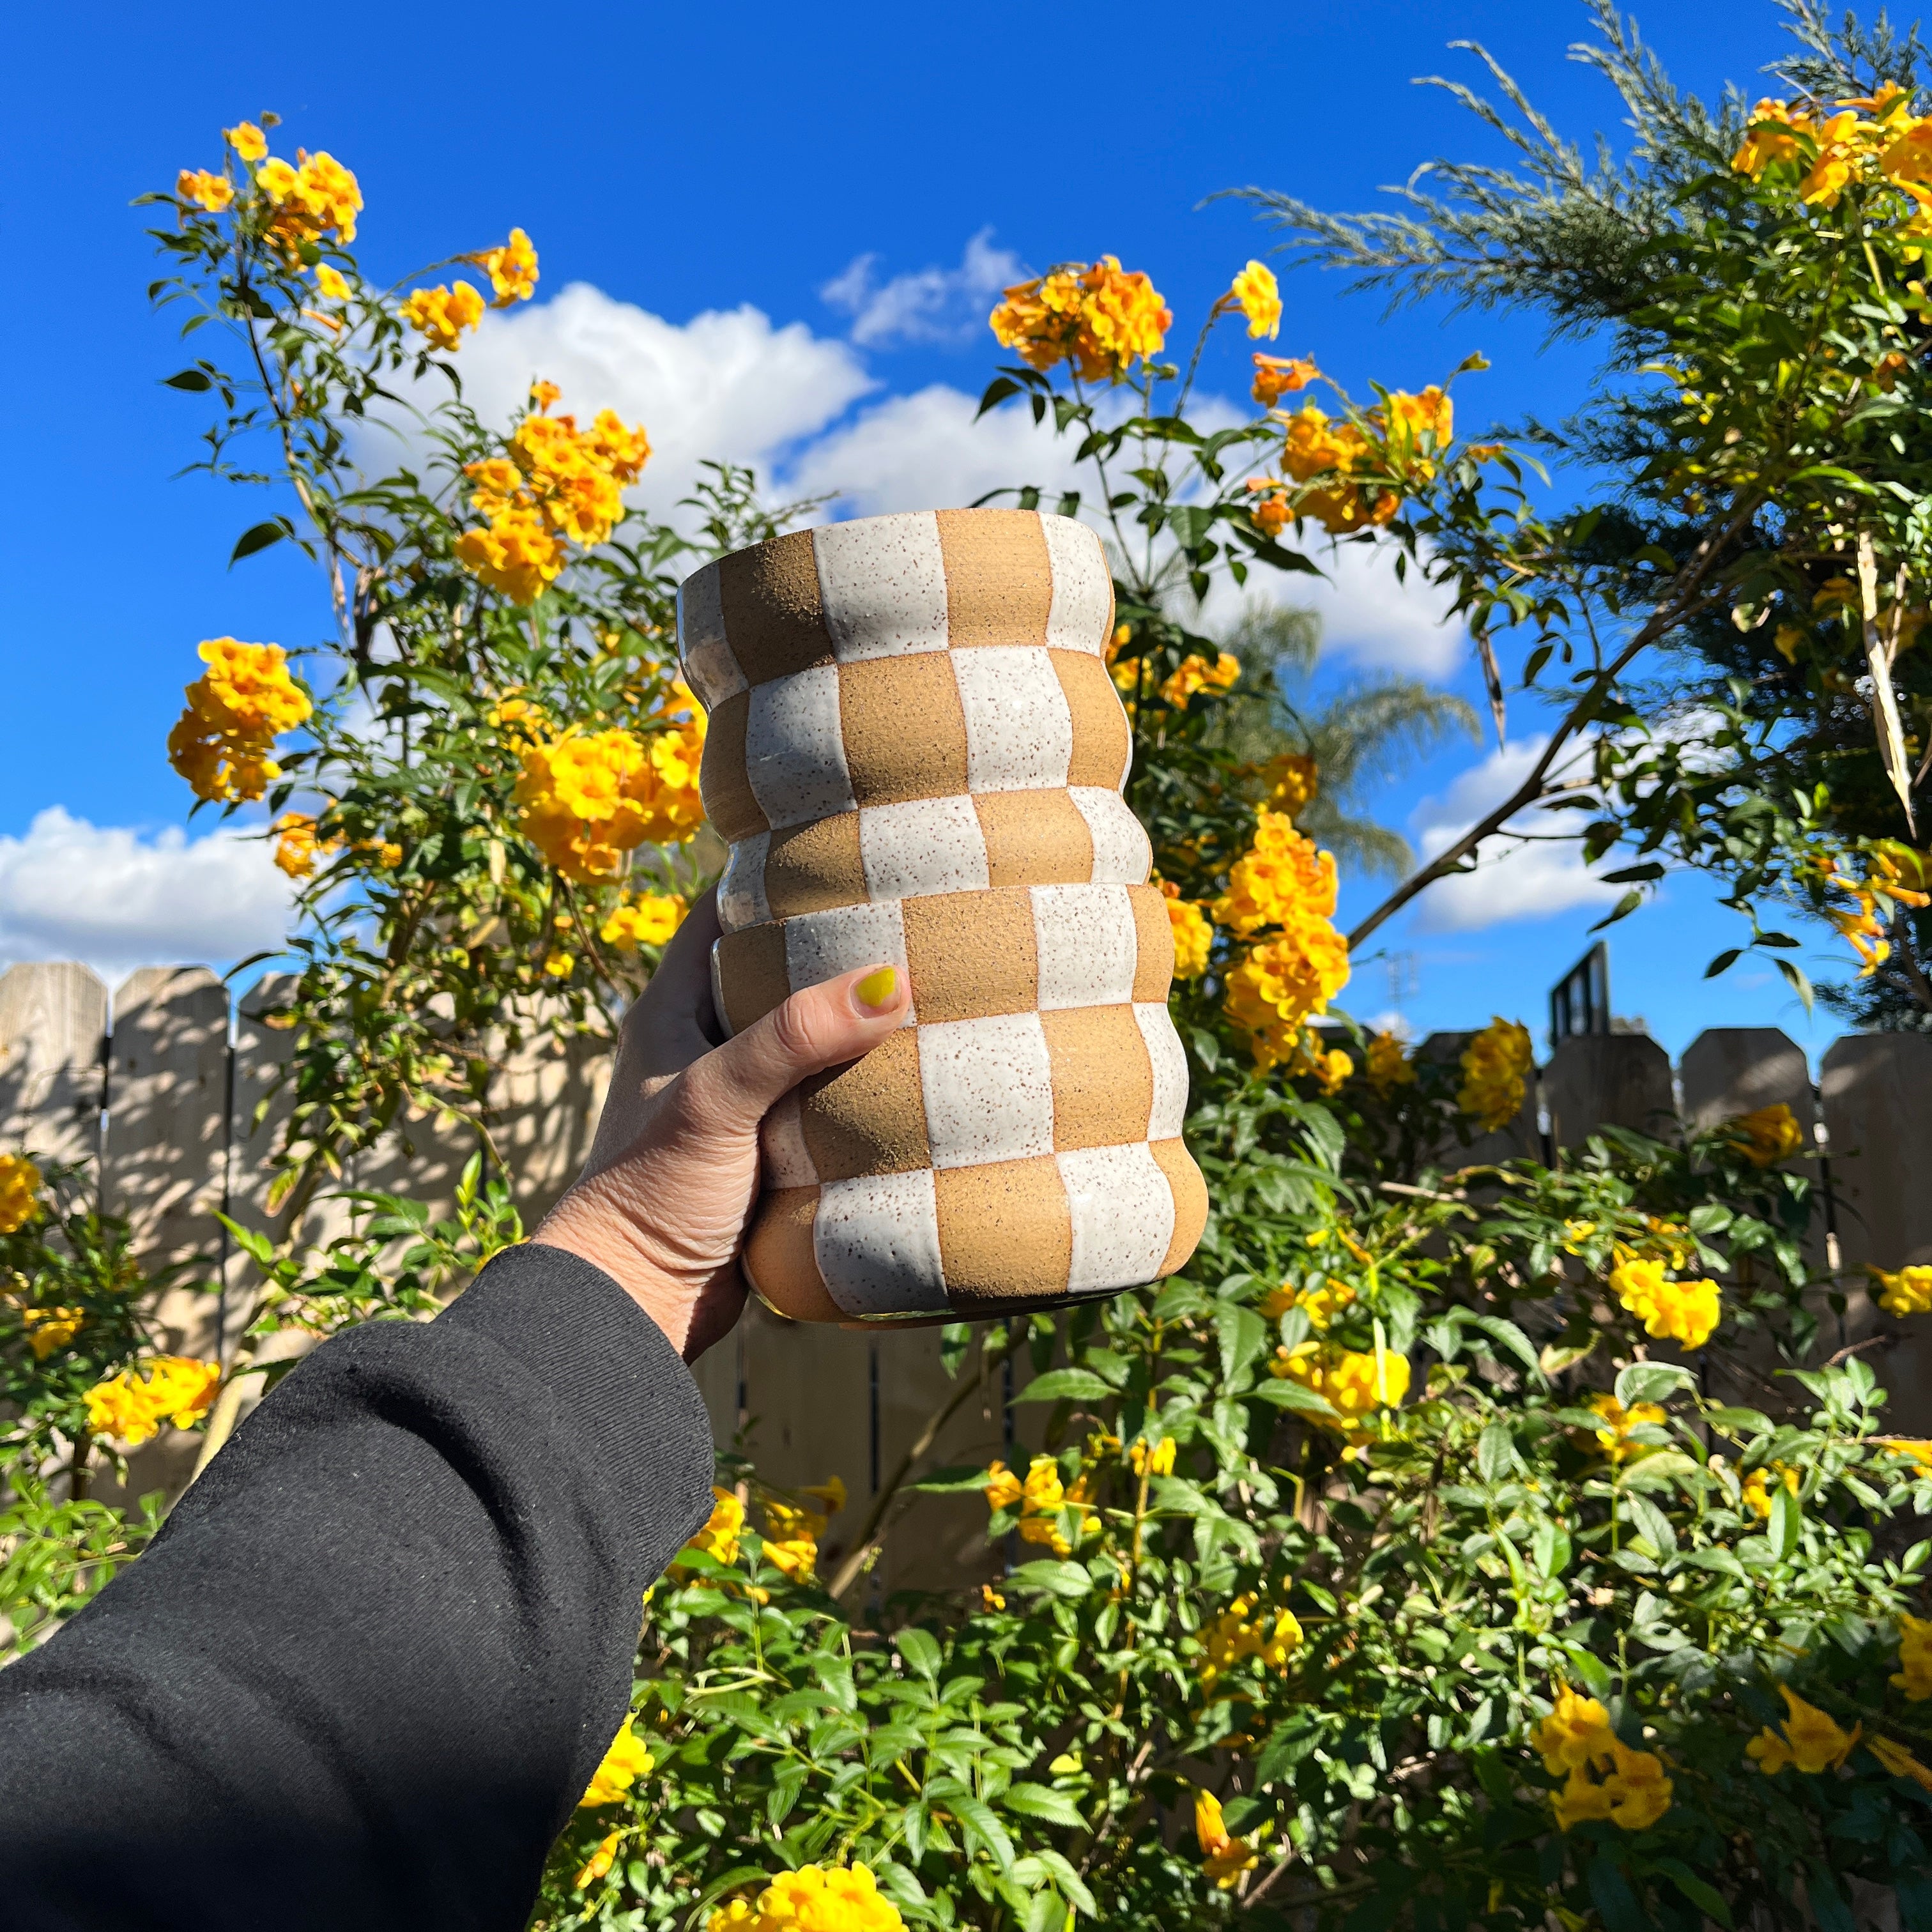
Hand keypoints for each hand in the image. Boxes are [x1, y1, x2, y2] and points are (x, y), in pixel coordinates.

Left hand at [534, 889, 908, 1360]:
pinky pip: (823, 1109)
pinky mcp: (765, 1159)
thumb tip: (891, 982)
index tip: (840, 847)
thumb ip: (794, 1039)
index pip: (722, 913)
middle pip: (777, 976)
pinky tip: (919, 1081)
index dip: (772, 875)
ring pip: (807, 1047)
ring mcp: (736, 1106)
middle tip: (914, 915)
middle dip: (836, 950)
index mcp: (671, 1011)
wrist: (632, 1307)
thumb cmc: (647, 1194)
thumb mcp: (718, 1101)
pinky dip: (861, 1094)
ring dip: (856, 1028)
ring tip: (935, 987)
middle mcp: (702, 1048)